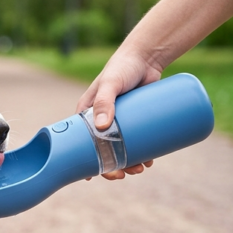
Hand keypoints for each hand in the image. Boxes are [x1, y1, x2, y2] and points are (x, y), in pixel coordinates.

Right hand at [75, 47, 155, 179]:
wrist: (146, 57)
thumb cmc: (122, 67)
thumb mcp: (111, 84)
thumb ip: (104, 101)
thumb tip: (102, 128)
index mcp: (87, 114)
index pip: (83, 143)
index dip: (89, 161)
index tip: (96, 176)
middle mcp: (101, 120)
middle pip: (105, 151)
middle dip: (115, 167)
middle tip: (129, 172)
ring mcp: (121, 121)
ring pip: (123, 149)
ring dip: (131, 163)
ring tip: (143, 168)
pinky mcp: (137, 119)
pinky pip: (138, 141)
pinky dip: (143, 152)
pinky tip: (150, 161)